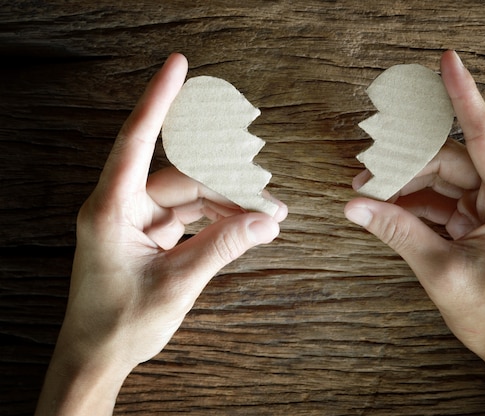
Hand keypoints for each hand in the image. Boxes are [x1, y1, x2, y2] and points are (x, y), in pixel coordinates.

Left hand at [36, 53, 286, 415]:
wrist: (99, 356)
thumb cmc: (121, 323)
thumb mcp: (177, 284)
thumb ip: (222, 247)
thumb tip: (265, 221)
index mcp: (111, 209)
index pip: (136, 140)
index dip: (158, 99)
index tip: (177, 66)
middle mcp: (120, 206)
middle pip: (181, 176)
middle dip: (227, 185)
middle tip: (269, 198)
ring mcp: (135, 220)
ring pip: (189, 195)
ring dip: (227, 204)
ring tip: (266, 217)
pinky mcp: (148, 234)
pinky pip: (188, 215)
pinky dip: (216, 220)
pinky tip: (244, 226)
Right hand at [345, 51, 484, 414]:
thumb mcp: (440, 269)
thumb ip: (396, 231)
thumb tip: (355, 207)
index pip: (483, 135)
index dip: (462, 96)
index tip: (448, 62)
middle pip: (450, 164)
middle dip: (406, 166)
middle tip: (364, 176)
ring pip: (443, 185)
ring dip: (406, 188)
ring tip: (368, 196)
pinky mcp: (480, 229)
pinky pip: (443, 206)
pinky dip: (415, 208)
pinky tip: (386, 212)